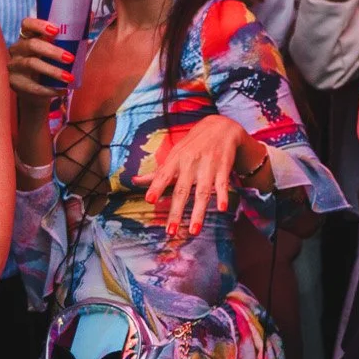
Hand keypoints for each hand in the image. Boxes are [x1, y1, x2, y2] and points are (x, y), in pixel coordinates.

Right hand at [8, 18, 75, 104]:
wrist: (35, 90)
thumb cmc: (49, 63)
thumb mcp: (58, 50)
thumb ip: (71, 37)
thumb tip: (90, 17)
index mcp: (28, 36)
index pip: (27, 24)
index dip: (39, 25)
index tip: (56, 30)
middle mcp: (18, 49)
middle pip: (32, 44)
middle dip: (52, 51)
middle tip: (69, 58)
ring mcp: (14, 65)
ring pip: (31, 64)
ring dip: (52, 71)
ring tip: (69, 77)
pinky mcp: (15, 82)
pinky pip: (32, 86)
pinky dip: (48, 89)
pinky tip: (62, 90)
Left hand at [144, 114, 246, 235]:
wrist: (221, 127)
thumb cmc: (193, 144)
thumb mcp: (175, 154)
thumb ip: (158, 172)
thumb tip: (134, 181)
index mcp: (176, 160)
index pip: (163, 175)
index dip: (156, 187)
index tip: (150, 201)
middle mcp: (190, 163)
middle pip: (182, 190)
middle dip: (175, 211)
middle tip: (170, 231)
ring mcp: (208, 166)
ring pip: (202, 192)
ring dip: (198, 212)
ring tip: (194, 230)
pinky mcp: (223, 168)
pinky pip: (222, 184)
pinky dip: (222, 196)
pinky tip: (221, 208)